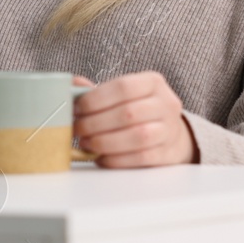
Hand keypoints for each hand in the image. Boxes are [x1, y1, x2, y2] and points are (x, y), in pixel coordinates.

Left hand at [71, 71, 196, 168]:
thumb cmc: (139, 111)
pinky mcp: (168, 154)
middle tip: (77, 130)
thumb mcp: (125, 95)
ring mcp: (170, 130)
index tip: (77, 109)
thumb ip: (99, 92)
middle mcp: (166, 104)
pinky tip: (101, 157)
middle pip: (128, 113)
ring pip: (137, 136)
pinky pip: (140, 158)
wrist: (171, 134)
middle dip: (95, 123)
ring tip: (87, 143)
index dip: (96, 99)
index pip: (123, 87)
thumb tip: (73, 85)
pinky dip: (116, 159)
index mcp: (153, 83)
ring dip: (105, 142)